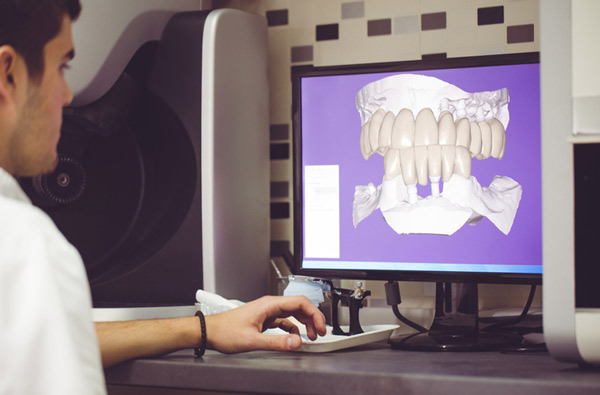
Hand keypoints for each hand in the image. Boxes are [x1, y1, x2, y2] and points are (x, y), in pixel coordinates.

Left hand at [204, 295, 325, 352]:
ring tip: (310, 336)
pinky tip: (293, 336)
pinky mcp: (264, 319)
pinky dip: (293, 327)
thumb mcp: (253, 340)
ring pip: (293, 313)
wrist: (210, 331)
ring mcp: (267, 311)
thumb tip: (296, 341)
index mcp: (269, 304)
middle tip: (319, 332)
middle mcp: (270, 305)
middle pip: (299, 306)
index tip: (320, 326)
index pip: (300, 302)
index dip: (314, 313)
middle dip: (312, 318)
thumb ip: (276, 342)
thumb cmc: (225, 331)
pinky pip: (284, 320)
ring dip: (304, 323)